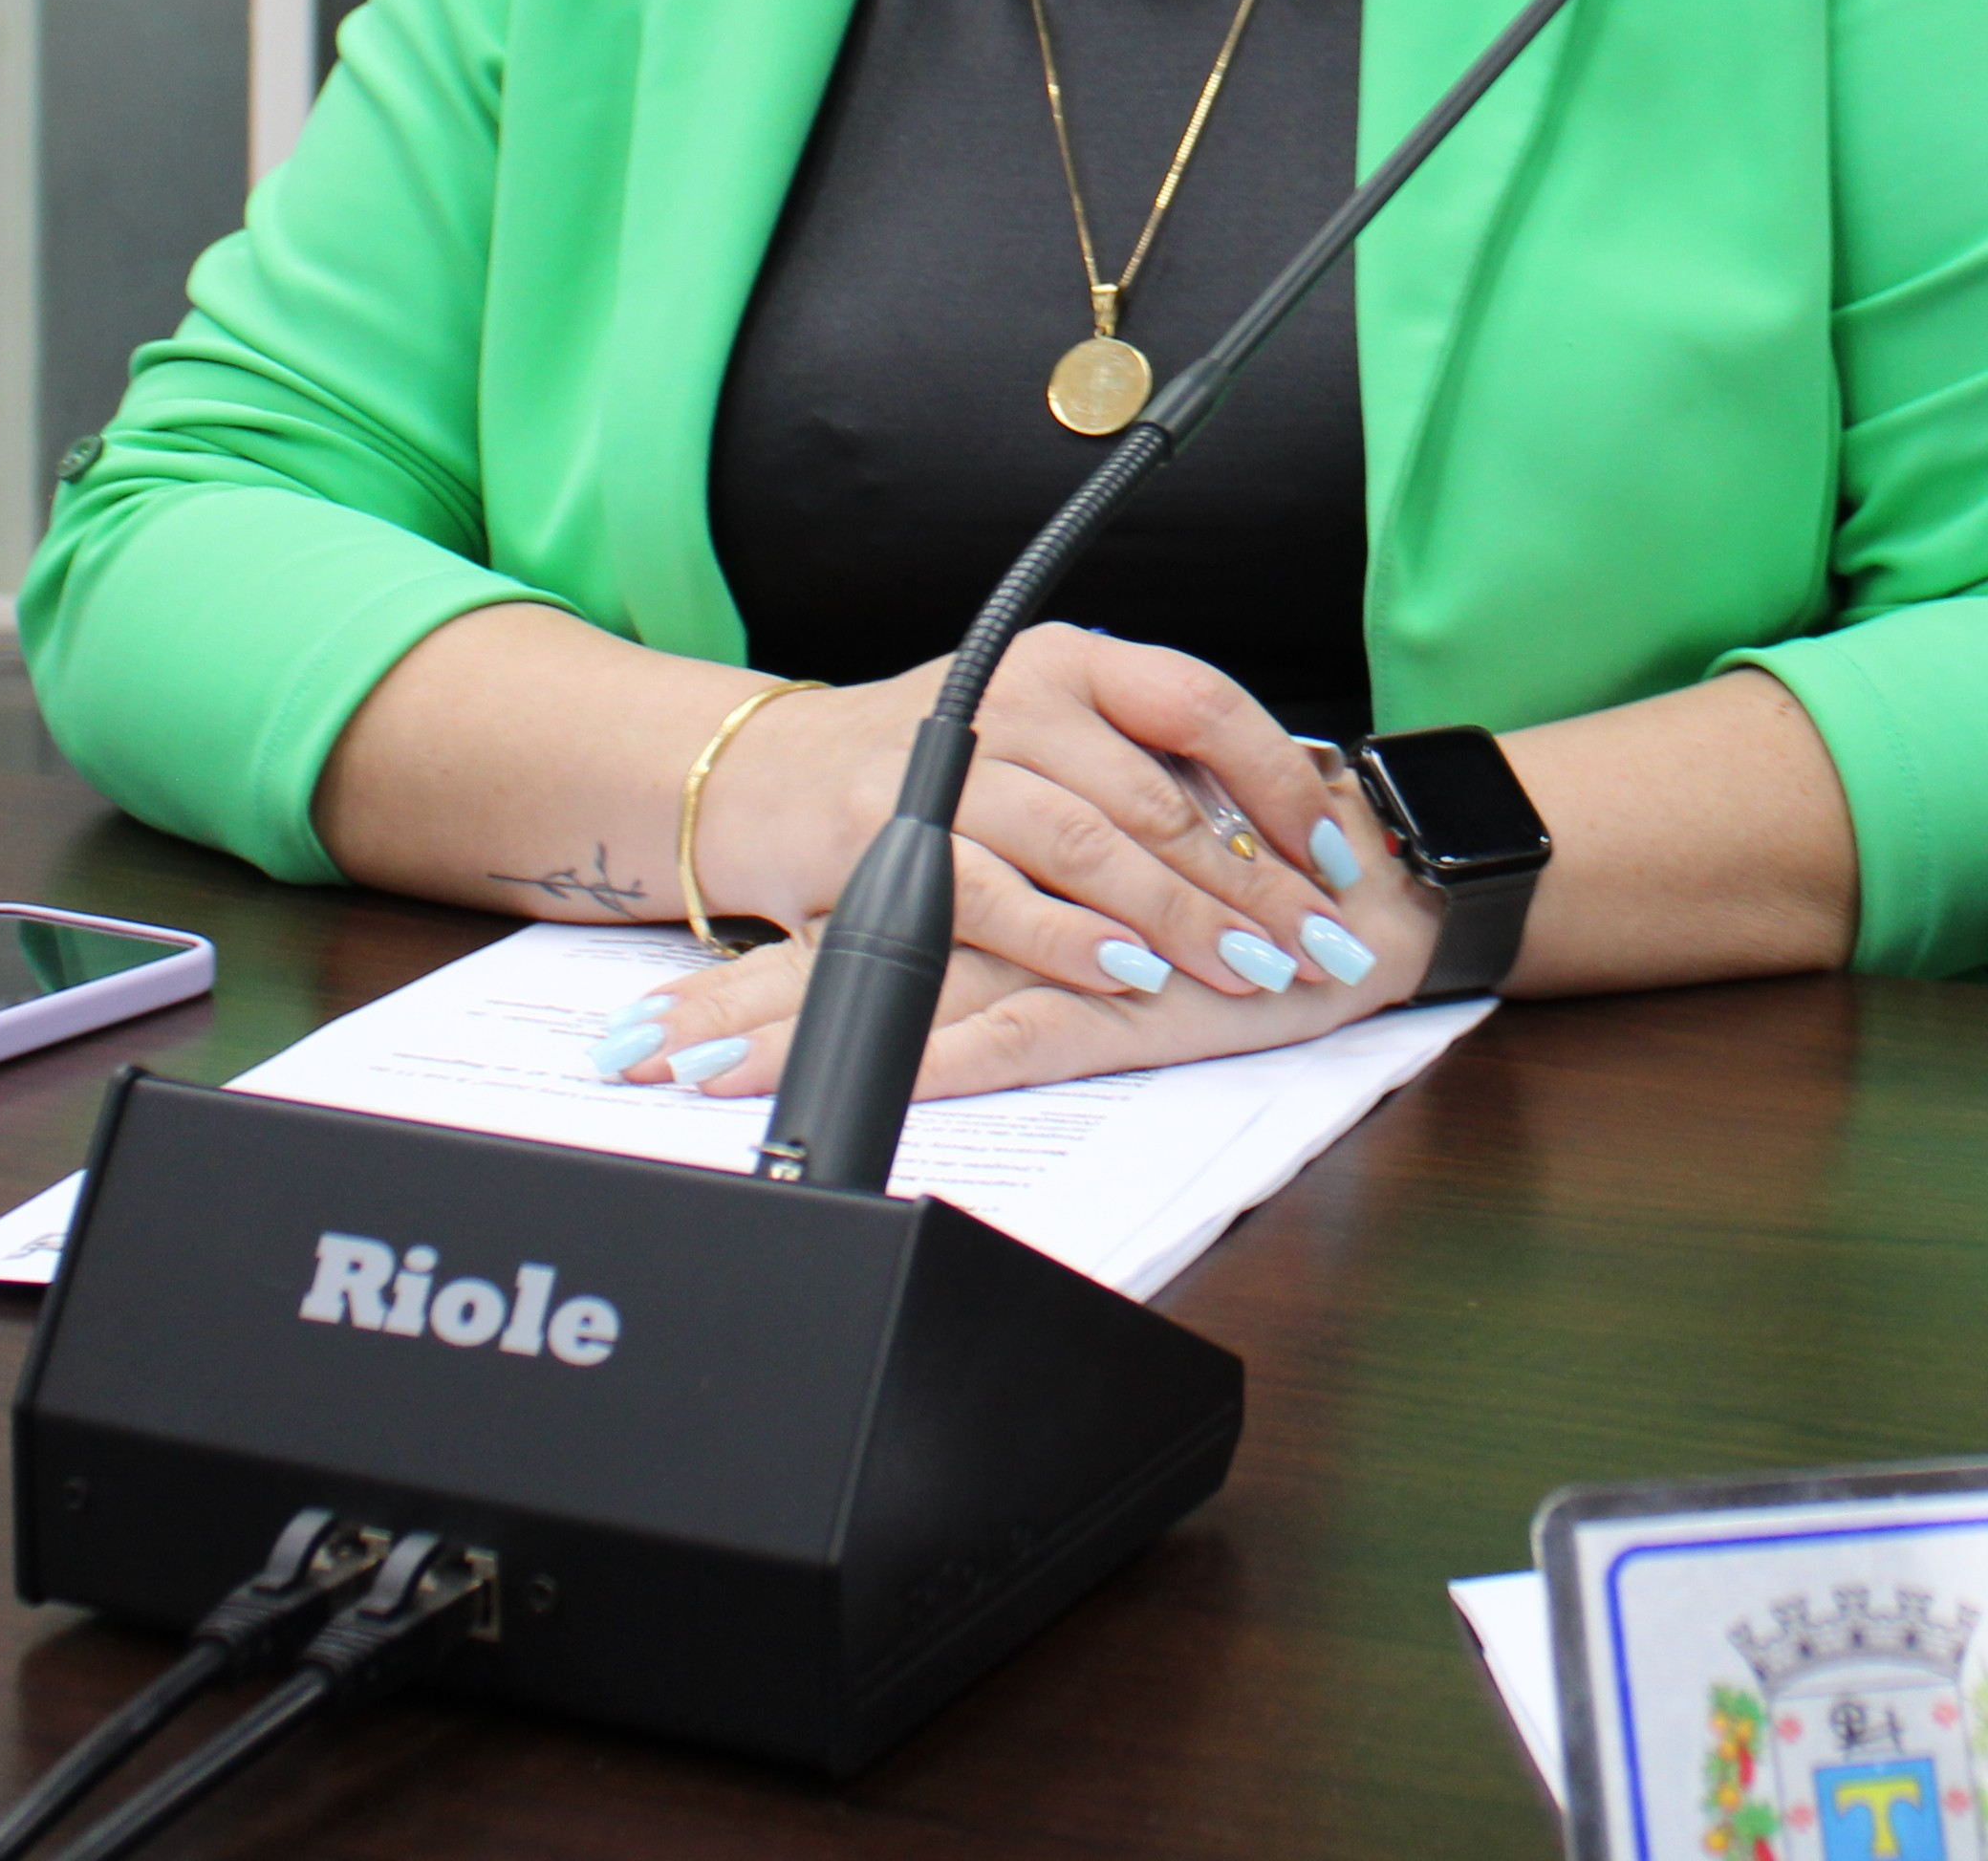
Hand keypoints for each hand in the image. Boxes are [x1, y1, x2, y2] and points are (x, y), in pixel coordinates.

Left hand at [596, 830, 1443, 1107]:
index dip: (739, 986)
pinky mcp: (1119, 1009)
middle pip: (839, 970)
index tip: (643, 1025)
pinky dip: (926, 1066)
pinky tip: (858, 1092)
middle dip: (724, 1019)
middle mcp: (1014, 916)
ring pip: (895, 1002)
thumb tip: (924, 994)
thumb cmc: (1248, 908)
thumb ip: (1025, 944)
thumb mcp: (1117, 924)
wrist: (1364, 901)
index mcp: (1000, 895)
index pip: (844, 941)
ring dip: (790, 1044)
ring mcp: (1061, 964)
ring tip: (688, 1081)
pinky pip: (1009, 1039)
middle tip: (623, 1057)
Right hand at [695, 627, 1369, 1016]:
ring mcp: (951, 763)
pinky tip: (1129, 973)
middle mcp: (1014, 697)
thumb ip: (1135, 771)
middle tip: (1314, 943)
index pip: (1200, 705)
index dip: (1278, 779)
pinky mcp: (895, 835)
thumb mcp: (1040, 737)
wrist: (770, 780)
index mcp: (1068, 662)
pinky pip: (999, 895)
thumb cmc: (930, 768)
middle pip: (1157, 796)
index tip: (1334, 851)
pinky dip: (1070, 940)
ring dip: (1177, 917)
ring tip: (1246, 966)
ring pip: (1089, 845)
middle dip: (1249, 882)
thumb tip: (1275, 838)